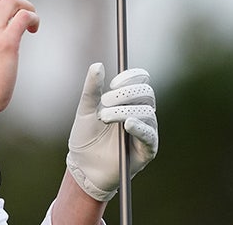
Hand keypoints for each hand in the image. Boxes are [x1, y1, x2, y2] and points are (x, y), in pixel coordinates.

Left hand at [66, 63, 158, 200]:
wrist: (83, 166)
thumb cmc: (85, 137)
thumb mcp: (85, 110)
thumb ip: (92, 88)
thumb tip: (97, 65)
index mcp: (127, 101)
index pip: (140, 81)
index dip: (131, 78)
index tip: (113, 83)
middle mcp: (140, 113)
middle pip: (146, 93)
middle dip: (126, 94)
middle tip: (106, 101)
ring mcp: (145, 131)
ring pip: (146, 112)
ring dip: (124, 111)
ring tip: (104, 117)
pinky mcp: (147, 149)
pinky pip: (149, 134)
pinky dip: (140, 127)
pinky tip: (127, 124)